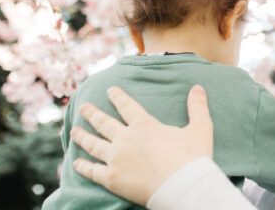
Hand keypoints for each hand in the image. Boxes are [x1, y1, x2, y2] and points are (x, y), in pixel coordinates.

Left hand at [70, 85, 213, 205]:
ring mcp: (116, 159)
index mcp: (145, 126)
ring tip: (74, 131)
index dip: (118, 97)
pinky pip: (92, 171)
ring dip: (83, 136)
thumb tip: (198, 87)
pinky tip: (76, 163)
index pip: (127, 106)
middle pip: (104, 123)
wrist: (183, 186)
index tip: (110, 90)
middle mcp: (126, 139)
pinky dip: (83, 166)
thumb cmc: (193, 157)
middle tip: (83, 107)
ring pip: (93, 144)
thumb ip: (197, 107)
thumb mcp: (201, 128)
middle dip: (92, 113)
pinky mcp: (112, 179)